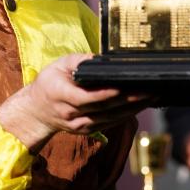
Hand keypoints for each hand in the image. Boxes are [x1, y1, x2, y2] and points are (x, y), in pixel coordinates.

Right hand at [0, 53, 147, 151]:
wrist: (36, 113)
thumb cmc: (49, 83)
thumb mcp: (59, 65)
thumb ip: (80, 61)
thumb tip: (103, 58)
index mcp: (62, 95)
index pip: (88, 97)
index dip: (107, 94)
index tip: (125, 87)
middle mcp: (72, 114)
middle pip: (105, 109)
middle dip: (130, 100)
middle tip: (151, 90)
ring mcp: (80, 125)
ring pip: (111, 118)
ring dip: (133, 108)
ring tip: (152, 96)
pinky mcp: (88, 130)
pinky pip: (111, 123)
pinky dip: (127, 114)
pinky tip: (140, 105)